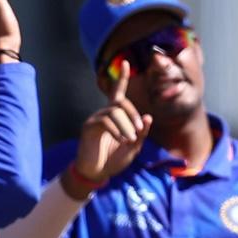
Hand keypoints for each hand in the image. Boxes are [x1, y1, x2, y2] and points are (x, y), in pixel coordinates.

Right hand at [62, 61, 150, 198]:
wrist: (96, 173)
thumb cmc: (113, 160)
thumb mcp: (133, 148)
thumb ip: (141, 134)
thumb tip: (148, 117)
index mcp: (115, 117)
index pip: (118, 94)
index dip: (122, 78)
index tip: (126, 63)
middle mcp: (104, 114)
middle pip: (120, 102)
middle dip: (133, 114)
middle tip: (140, 129)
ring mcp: (95, 119)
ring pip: (114, 112)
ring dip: (126, 125)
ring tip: (129, 140)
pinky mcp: (89, 127)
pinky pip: (105, 120)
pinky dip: (116, 129)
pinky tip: (120, 140)